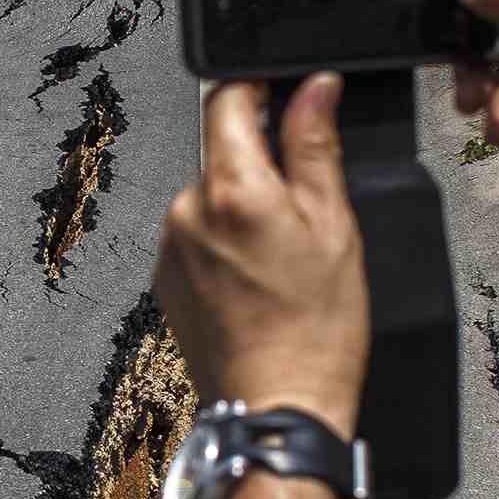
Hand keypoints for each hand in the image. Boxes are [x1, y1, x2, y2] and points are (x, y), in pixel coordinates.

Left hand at [154, 77, 367, 437]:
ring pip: (210, 197)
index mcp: (233, 189)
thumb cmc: (315, 332)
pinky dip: (224, 244)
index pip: (226, 99)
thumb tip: (316, 88)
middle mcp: (188, 210)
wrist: (276, 409)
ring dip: (242, 209)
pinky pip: (196, 236)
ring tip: (281, 260)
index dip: (257, 88)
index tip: (282, 95)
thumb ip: (315, 147)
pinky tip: (256, 282)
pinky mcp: (164, 278)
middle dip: (260, 167)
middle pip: (221, 154)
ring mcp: (170, 246)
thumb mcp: (334, 226)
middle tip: (303, 212)